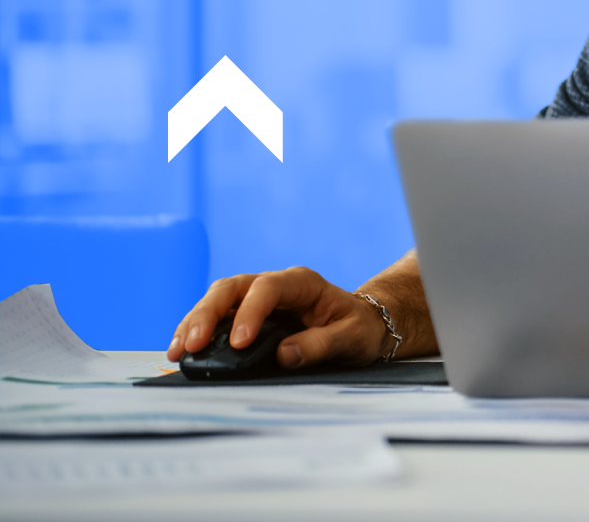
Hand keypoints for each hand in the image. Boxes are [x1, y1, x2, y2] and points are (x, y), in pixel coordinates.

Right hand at [165, 267, 391, 369]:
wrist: (360, 324)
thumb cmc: (358, 327)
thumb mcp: (352, 337)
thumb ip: (322, 344)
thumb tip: (285, 355)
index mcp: (301, 283)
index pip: (268, 288)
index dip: (250, 312)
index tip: (239, 343)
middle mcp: (273, 285)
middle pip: (231, 288)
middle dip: (207, 314)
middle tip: (192, 344)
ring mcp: (255, 299)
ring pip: (216, 301)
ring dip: (193, 323)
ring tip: (177, 351)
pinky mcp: (244, 316)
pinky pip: (215, 318)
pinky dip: (196, 332)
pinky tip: (181, 351)